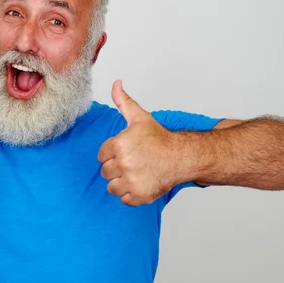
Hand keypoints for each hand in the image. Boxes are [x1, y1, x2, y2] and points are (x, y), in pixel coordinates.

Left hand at [98, 80, 182, 205]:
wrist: (182, 156)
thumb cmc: (160, 138)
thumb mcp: (139, 117)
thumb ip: (123, 102)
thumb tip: (116, 83)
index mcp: (118, 145)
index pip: (101, 156)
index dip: (112, 153)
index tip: (126, 151)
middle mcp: (123, 164)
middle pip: (105, 172)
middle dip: (117, 168)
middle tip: (133, 162)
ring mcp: (131, 181)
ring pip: (112, 187)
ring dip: (121, 182)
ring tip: (135, 173)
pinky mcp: (139, 196)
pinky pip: (123, 199)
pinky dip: (130, 194)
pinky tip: (140, 183)